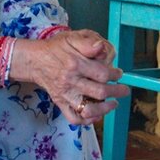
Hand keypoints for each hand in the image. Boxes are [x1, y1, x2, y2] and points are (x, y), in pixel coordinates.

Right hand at [8, 30, 129, 125]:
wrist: (35, 60)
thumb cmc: (56, 49)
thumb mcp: (71, 38)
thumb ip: (87, 42)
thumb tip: (102, 47)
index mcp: (75, 64)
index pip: (102, 74)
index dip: (115, 75)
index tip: (119, 73)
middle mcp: (71, 81)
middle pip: (99, 92)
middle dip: (117, 92)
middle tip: (124, 90)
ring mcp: (65, 94)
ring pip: (88, 109)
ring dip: (105, 109)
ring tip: (113, 104)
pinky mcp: (60, 103)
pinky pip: (73, 118)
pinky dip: (86, 120)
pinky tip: (96, 116)